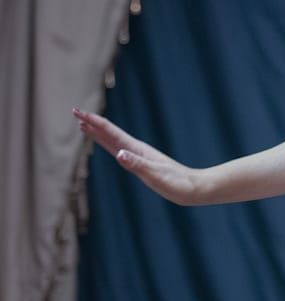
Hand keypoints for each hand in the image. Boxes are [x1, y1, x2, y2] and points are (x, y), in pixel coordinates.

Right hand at [75, 108, 208, 205]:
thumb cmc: (176, 183)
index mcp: (137, 149)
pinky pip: (120, 151)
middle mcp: (136, 149)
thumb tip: (119, 154)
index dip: (93, 122)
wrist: (193, 188)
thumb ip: (137, 164)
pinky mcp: (142, 164)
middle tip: (75, 112)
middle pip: (109, 132)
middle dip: (92, 123)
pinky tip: (109, 146)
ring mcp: (139, 156)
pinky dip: (110, 146)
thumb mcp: (154, 175)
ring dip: (98, 132)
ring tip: (83, 126)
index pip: (110, 132)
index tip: (77, 112)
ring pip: (113, 141)